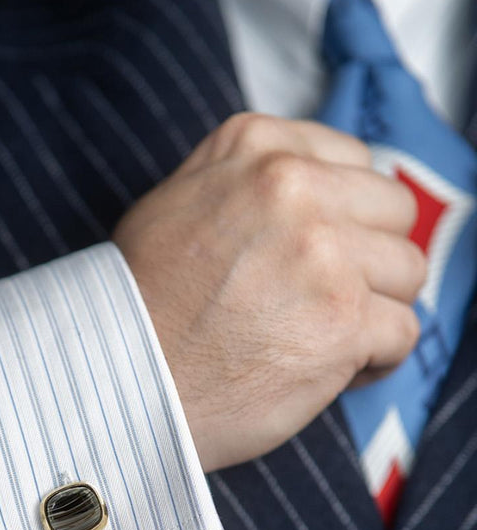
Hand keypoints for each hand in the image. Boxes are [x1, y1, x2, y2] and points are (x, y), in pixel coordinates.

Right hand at [112, 112, 424, 471]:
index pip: (354, 163)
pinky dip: (378, 359)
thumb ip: (243, 181)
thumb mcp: (174, 202)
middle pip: (393, 213)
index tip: (325, 252)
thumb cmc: (140, 305)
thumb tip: (307, 188)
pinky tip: (339, 370)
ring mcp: (324, 254)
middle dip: (371, 259)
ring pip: (408, 272)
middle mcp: (294, 189)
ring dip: (377, 309)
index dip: (347, 216)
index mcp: (255, 150)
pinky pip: (403, 332)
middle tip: (330, 298)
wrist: (122, 379)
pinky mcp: (343, 321)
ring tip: (330, 337)